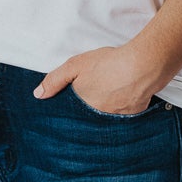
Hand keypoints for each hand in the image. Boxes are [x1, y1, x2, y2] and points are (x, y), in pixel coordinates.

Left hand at [32, 44, 158, 116]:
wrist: (143, 65)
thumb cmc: (109, 64)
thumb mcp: (75, 66)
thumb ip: (55, 80)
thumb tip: (38, 95)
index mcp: (84, 108)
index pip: (74, 115)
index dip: (74, 109)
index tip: (75, 103)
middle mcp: (100, 118)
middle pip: (91, 115)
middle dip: (92, 106)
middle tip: (97, 91)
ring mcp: (118, 118)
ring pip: (108, 115)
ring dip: (108, 106)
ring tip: (111, 90)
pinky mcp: (135, 114)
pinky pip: (126, 113)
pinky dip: (124, 105)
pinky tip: (126, 93)